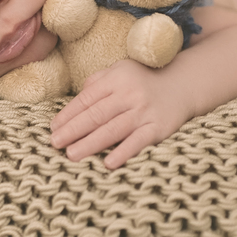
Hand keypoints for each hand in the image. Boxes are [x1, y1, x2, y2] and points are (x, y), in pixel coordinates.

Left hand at [49, 60, 193, 168]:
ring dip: (90, 144)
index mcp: (116, 79)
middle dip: (73, 130)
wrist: (183, 86)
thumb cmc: (143, 81)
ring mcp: (144, 111)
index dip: (68, 115)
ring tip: (72, 155)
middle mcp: (129, 94)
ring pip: (112, 129)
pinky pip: (138, 142)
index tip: (53, 128)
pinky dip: (123, 152)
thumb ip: (97, 82)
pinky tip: (108, 163)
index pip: (86, 99)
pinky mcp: (158, 128)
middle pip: (96, 115)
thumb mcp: (120, 72)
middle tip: (55, 143)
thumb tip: (73, 102)